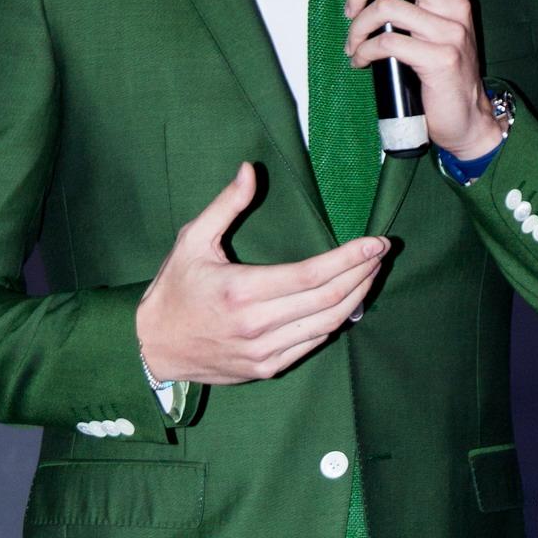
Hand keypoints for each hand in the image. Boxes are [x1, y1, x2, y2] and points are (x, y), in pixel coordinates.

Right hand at [135, 162, 389, 384]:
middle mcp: (257, 326)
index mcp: (242, 291)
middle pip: (327, 300)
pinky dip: (335, 321)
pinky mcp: (266, 368)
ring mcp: (264, 352)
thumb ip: (226, 204)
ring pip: (327, 325)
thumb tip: (249, 170)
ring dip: (356, 298)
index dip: (349, 258)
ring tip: (372, 272)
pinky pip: (312, 343)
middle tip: (382, 252)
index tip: (375, 242)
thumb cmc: (174, 287)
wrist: (154, 345)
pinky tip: (347, 302)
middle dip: (361, 274)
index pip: (311, 275)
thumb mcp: (193, 239)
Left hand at [344, 0, 502, 159]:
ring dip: (357, 27)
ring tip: (353, 44)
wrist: (466, 117)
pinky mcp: (441, 58)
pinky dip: (364, 51)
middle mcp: (455, 4)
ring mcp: (451, 31)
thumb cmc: (439, 68)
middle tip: (349, 10)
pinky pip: (387, 43)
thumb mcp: (427, 23)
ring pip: (386, 6)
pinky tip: (361, 61)